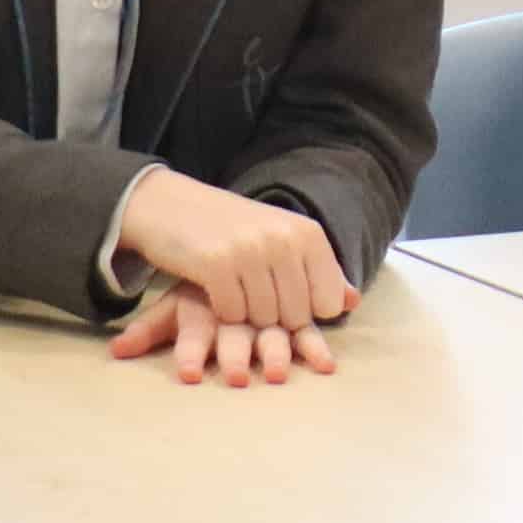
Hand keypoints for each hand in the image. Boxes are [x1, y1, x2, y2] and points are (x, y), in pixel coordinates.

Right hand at [110, 169, 352, 381]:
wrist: (169, 204)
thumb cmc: (231, 228)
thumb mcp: (281, 239)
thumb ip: (319, 271)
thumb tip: (353, 301)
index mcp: (308, 232)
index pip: (329, 303)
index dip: (306, 311)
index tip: (283, 295)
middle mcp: (284, 238)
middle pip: (296, 316)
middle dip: (274, 318)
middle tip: (252, 294)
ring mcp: (251, 250)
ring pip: (264, 318)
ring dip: (246, 315)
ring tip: (234, 289)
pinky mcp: (216, 264)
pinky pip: (232, 314)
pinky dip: (222, 311)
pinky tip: (215, 290)